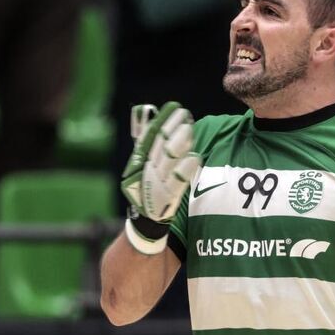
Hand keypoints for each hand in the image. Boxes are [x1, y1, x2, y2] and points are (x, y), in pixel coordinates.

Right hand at [120, 102, 200, 252]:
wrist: (143, 226)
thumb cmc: (147, 188)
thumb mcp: (142, 163)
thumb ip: (144, 137)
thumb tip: (146, 110)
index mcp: (139, 162)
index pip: (151, 138)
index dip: (164, 122)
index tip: (176, 108)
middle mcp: (144, 172)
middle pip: (159, 148)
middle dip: (172, 131)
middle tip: (185, 117)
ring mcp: (153, 187)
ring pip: (166, 163)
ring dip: (178, 146)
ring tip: (190, 131)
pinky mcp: (164, 202)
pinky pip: (175, 184)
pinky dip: (184, 171)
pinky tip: (195, 158)